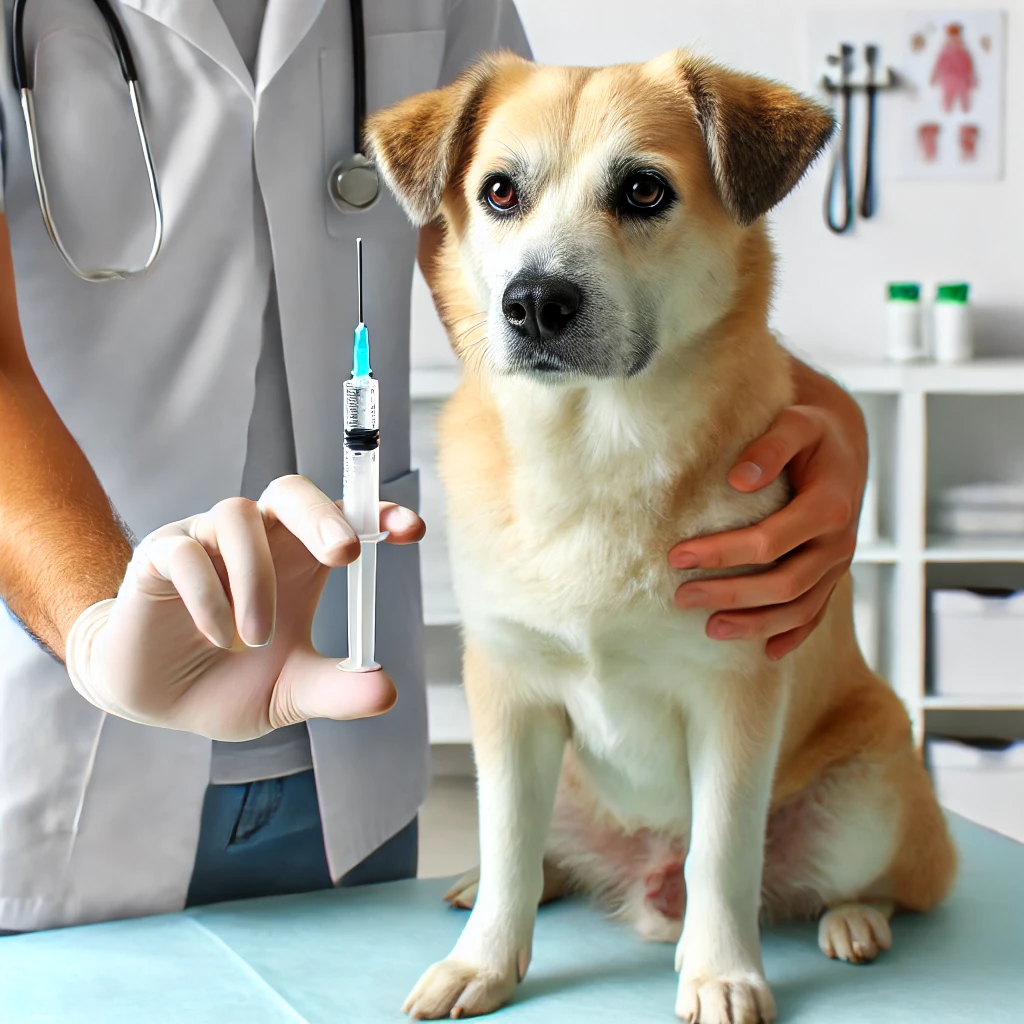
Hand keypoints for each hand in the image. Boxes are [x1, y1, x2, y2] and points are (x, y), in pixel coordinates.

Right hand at [65, 475, 425, 738]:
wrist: (155, 701)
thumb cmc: (228, 683)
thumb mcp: (290, 693)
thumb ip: (336, 690)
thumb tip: (387, 693)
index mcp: (299, 560)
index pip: (343, 518)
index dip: (378, 512)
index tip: (412, 530)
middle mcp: (258, 540)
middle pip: (290, 491)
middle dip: (322, 515)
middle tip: (345, 555)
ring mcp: (207, 542)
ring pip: (237, 515)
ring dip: (256, 578)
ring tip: (255, 638)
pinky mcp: (160, 557)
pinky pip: (185, 552)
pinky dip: (209, 595)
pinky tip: (218, 637)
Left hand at [670, 368, 866, 660]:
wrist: (845, 439)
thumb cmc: (810, 426)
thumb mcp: (796, 420)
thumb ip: (771, 445)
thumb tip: (739, 479)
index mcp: (830, 505)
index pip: (770, 541)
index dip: (722, 552)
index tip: (676, 556)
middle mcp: (839, 541)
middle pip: (783, 583)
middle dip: (730, 594)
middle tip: (680, 598)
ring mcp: (838, 563)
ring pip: (799, 607)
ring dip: (755, 623)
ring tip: (710, 630)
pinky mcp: (833, 574)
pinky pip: (816, 612)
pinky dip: (792, 635)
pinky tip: (766, 653)